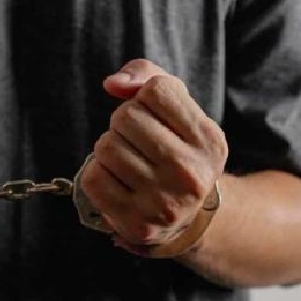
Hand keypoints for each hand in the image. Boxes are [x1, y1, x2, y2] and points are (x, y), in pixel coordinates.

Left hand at [80, 59, 227, 255]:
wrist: (186, 217)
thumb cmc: (176, 149)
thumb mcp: (179, 110)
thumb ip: (148, 77)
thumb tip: (113, 84)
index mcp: (208, 140)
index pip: (157, 90)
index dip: (144, 96)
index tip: (154, 115)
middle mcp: (190, 173)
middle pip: (126, 116)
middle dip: (123, 123)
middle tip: (137, 141)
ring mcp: (163, 202)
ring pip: (105, 146)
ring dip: (108, 148)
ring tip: (127, 160)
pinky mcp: (137, 223)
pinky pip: (92, 178)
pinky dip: (97, 174)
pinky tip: (117, 181)